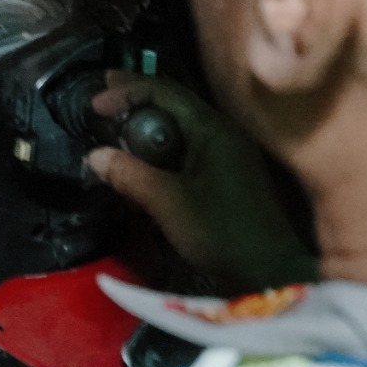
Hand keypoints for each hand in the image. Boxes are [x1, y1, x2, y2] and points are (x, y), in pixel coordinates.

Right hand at [86, 71, 317, 293]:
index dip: (126, 91)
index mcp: (213, 130)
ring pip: (180, 125)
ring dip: (147, 125)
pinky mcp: (228, 174)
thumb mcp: (169, 204)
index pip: (165, 92)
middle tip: (102, 103)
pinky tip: (144, 159)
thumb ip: (130, 175)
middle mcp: (224, 133)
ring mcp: (229, 153)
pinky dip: (162, 145)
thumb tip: (95, 155)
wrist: (271, 274)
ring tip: (117, 129)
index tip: (94, 104)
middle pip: (173, 103)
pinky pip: (189, 146)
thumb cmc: (222, 234)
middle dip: (136, 101)